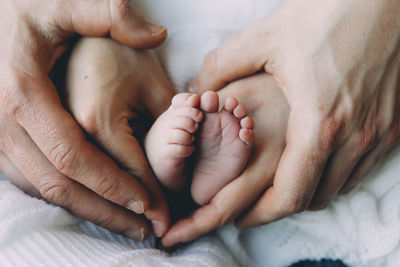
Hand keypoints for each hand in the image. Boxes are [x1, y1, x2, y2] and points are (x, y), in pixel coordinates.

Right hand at [0, 0, 167, 240]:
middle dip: (107, 210)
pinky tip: (93, 201)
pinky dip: (65, 196)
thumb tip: (157, 35)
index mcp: (25, 93)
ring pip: (44, 189)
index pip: (77, 157)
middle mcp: (4, 122)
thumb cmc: (21, 6)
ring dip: (88, 211)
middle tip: (145, 228)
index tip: (150, 203)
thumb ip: (111, 15)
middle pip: (61, 185)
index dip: (114, 185)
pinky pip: (30, 180)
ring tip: (126, 223)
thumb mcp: (62, 2)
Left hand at [174, 0, 398, 239]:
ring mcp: (378, 133)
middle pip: (312, 198)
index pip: (290, 193)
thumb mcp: (264, 39)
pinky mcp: (393, 126)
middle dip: (278, 208)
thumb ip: (221, 68)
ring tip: (279, 184)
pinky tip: (314, 162)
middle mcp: (354, 136)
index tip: (239, 218)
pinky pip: (360, 170)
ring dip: (305, 192)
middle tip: (253, 204)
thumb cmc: (325, 15)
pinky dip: (333, 177)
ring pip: (337, 188)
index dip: (261, 214)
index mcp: (318, 121)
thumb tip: (195, 93)